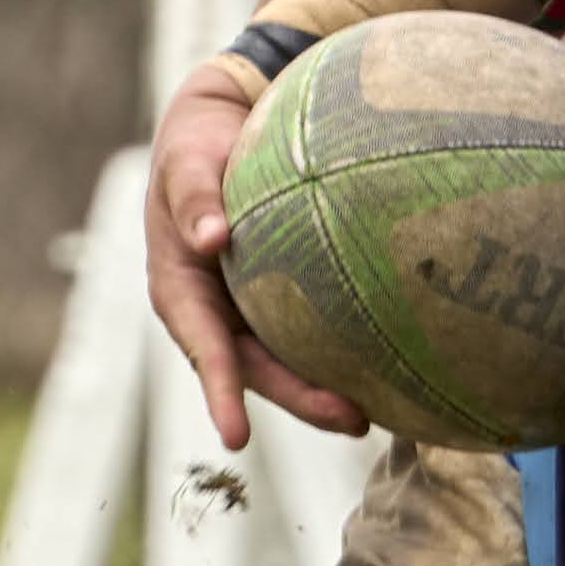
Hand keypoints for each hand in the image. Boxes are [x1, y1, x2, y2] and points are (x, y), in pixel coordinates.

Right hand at [145, 55, 371, 449]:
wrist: (220, 129)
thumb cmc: (196, 145)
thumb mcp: (187, 163)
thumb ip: (195, 197)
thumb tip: (211, 239)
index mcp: (180, 290)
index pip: (204, 348)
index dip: (221, 392)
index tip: (237, 436)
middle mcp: (214, 313)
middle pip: (256, 370)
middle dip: (301, 401)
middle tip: (354, 420)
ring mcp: (247, 311)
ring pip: (284, 363)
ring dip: (325, 391)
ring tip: (376, 413)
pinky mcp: (279, 301)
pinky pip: (306, 335)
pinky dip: (337, 355)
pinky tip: (383, 369)